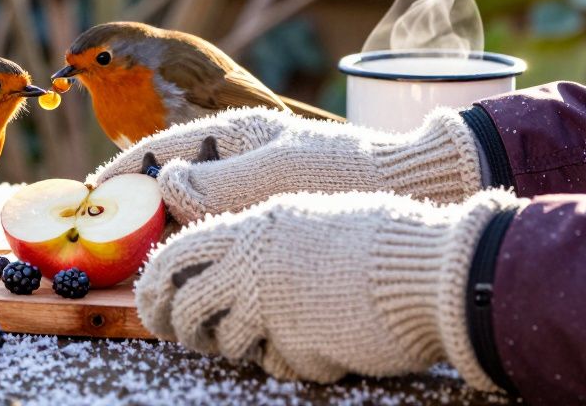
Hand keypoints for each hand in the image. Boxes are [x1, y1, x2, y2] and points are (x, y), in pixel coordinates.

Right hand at [91, 107, 482, 224]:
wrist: (409, 181)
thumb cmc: (344, 172)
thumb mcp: (272, 176)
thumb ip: (213, 183)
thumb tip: (165, 186)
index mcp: (233, 131)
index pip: (161, 147)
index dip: (124, 171)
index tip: (94, 193)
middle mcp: (238, 149)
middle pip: (172, 173)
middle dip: (141, 198)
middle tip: (112, 229)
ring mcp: (254, 173)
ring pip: (194, 196)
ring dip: (169, 218)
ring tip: (146, 245)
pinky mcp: (271, 197)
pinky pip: (221, 212)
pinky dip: (201, 228)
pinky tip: (195, 249)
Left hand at [135, 189, 523, 387]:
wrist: (433, 267)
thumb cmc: (380, 241)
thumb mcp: (308, 222)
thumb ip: (262, 242)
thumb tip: (225, 268)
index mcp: (254, 225)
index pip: (179, 251)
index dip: (157, 281)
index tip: (152, 300)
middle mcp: (253, 260)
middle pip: (184, 302)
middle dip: (175, 324)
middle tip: (179, 335)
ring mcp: (272, 301)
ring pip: (222, 339)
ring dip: (235, 346)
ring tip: (263, 338)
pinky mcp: (297, 339)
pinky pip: (274, 362)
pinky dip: (290, 361)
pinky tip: (320, 344)